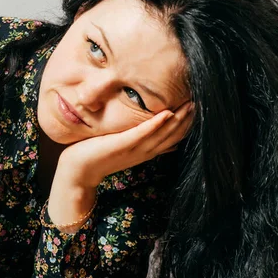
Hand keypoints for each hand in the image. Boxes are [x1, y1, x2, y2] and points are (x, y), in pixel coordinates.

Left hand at [57, 100, 194, 188]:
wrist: (76, 173)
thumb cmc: (96, 156)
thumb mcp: (123, 147)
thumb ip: (140, 140)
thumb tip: (158, 133)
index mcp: (145, 151)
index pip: (172, 138)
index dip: (187, 125)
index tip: (199, 111)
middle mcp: (143, 152)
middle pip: (172, 135)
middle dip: (187, 120)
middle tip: (201, 104)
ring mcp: (133, 149)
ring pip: (161, 134)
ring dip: (177, 120)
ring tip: (190, 105)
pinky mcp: (121, 145)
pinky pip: (141, 134)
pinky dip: (155, 124)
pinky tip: (166, 113)